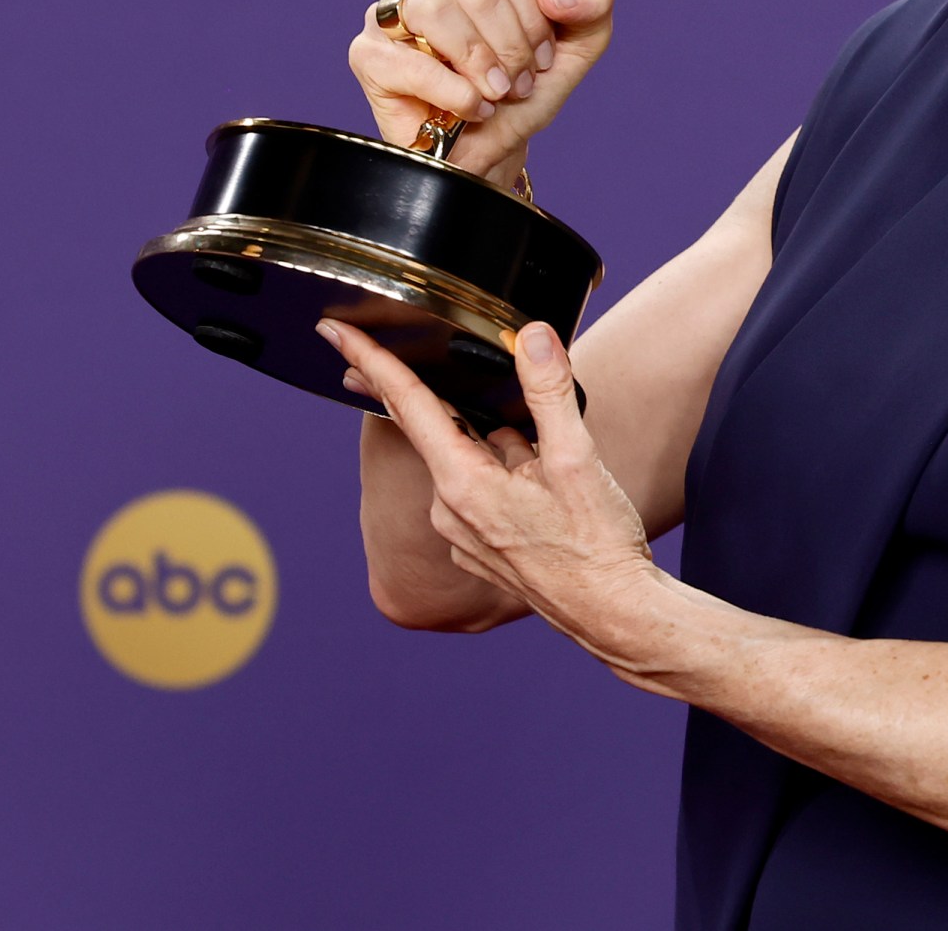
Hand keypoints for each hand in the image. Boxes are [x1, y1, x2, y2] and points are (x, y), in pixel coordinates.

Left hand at [320, 317, 663, 663]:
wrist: (612, 615)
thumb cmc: (596, 545)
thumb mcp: (579, 457)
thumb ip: (549, 390)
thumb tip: (532, 337)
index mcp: (463, 483)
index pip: (405, 405)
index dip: (369, 361)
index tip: (335, 332)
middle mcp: (450, 511)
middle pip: (444, 431)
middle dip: (464, 407)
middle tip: (492, 393)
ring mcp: (462, 536)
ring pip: (470, 463)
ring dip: (501, 449)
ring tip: (556, 470)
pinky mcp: (480, 552)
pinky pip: (482, 495)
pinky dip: (506, 480)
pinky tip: (546, 496)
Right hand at [347, 0, 615, 181]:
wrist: (487, 153)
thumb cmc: (519, 93)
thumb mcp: (575, 46)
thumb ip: (592, 3)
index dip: (532, 17)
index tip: (542, 58)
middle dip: (509, 45)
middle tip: (519, 83)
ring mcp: (386, 14)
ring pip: (434, 8)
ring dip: (478, 60)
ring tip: (496, 93)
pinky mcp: (367, 56)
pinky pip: (406, 60)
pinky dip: (452, 90)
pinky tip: (472, 108)